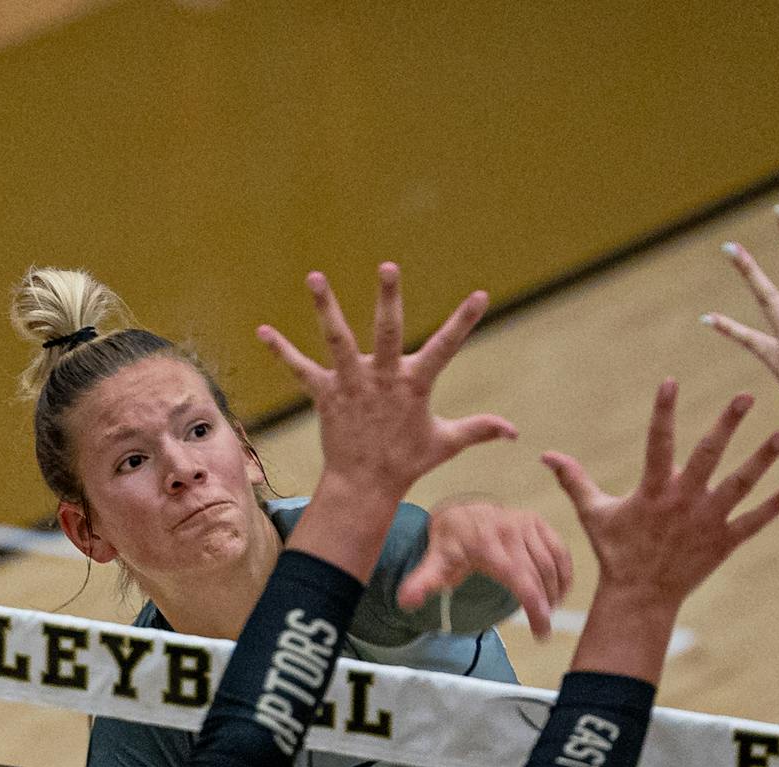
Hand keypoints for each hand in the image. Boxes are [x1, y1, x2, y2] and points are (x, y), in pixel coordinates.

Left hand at [258, 263, 516, 497]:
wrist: (365, 486)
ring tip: (315, 276)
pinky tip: (262, 331)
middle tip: (388, 267)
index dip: (464, 321)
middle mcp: (383, 379)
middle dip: (389, 299)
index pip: (447, 347)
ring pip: (338, 339)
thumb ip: (479, 430)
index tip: (480, 296)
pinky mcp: (325, 395)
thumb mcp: (446, 443)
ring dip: (325, 308)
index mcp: (415, 385)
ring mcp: (352, 385)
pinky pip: (300, 369)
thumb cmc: (406, 462)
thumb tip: (515, 432)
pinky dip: (281, 351)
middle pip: (388, 331)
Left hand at [401, 501, 573, 637]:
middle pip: (539, 574)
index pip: (519, 578)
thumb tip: (406, 601)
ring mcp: (526, 523)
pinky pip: (559, 550)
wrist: (459, 515)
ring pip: (552, 563)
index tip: (542, 630)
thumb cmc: (450, 545)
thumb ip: (422, 584)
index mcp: (486, 543)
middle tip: (543, 626)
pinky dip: (564, 573)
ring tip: (549, 610)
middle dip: (546, 604)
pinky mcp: (537, 522)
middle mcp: (509, 530)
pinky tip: (559, 591)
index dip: (535, 607)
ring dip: (556, 591)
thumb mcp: (435, 564)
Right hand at [542, 381, 778, 612]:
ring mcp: (707, 522)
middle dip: (727, 424)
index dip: (663, 411)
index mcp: (654, 490)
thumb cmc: (617, 552)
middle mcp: (684, 501)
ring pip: (740, 485)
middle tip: (746, 396)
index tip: (671, 380)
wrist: (640, 598)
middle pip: (710, 455)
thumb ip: (574, 480)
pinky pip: (753, 522)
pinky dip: (773, 507)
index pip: (658, 442)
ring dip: (762, 459)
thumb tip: (544, 455)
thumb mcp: (594, 513)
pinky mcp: (723, 542)